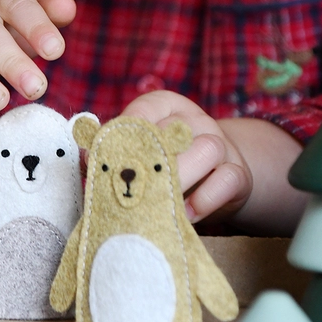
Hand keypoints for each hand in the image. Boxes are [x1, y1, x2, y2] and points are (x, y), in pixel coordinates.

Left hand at [118, 91, 252, 224]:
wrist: (216, 177)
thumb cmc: (167, 163)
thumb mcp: (142, 152)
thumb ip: (113, 151)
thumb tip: (83, 156)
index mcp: (166, 107)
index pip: (145, 110)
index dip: (127, 133)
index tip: (112, 157)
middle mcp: (194, 120)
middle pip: (176, 131)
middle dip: (153, 161)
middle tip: (134, 186)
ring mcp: (221, 144)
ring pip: (207, 148)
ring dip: (183, 178)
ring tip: (162, 202)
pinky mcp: (238, 173)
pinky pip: (228, 179)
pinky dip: (207, 198)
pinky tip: (186, 214)